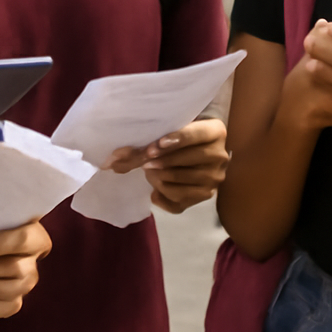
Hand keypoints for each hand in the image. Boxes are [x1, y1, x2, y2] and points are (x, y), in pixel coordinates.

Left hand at [106, 120, 230, 213]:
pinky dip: (162, 196)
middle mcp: (220, 155)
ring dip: (158, 178)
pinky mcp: (206, 195)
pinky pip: (179, 200)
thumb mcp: (169, 130)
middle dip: (159, 162)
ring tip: (149, 172)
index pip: (195, 135)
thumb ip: (144, 142)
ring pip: (179, 181)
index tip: (153, 147)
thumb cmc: (181, 133)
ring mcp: (214, 178)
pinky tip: (155, 190)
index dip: (174, 140)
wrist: (199, 148)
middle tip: (143, 162)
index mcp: (216, 131)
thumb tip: (112, 161)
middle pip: (185, 160)